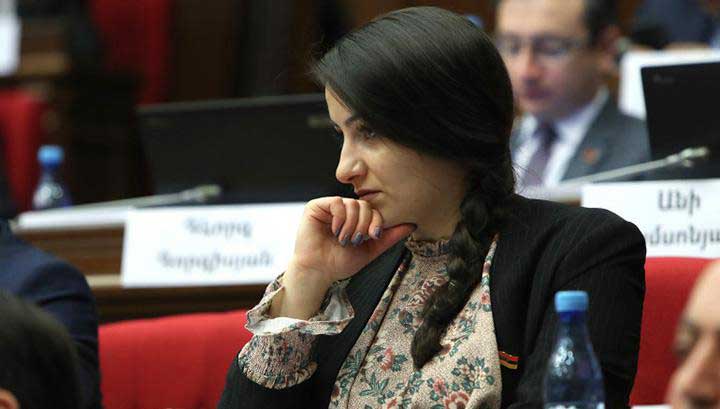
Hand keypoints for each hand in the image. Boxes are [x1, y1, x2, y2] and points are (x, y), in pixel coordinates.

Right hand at [272, 197, 413, 318]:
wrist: (319, 271)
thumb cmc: (340, 262)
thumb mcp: (370, 250)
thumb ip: (389, 237)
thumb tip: (412, 225)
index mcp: (356, 219)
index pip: (374, 210)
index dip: (376, 221)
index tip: (373, 236)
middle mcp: (344, 211)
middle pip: (365, 205)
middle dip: (364, 224)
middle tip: (356, 240)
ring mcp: (330, 207)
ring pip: (352, 203)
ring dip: (352, 224)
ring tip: (344, 239)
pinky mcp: (317, 206)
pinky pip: (336, 202)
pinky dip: (340, 218)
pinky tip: (336, 231)